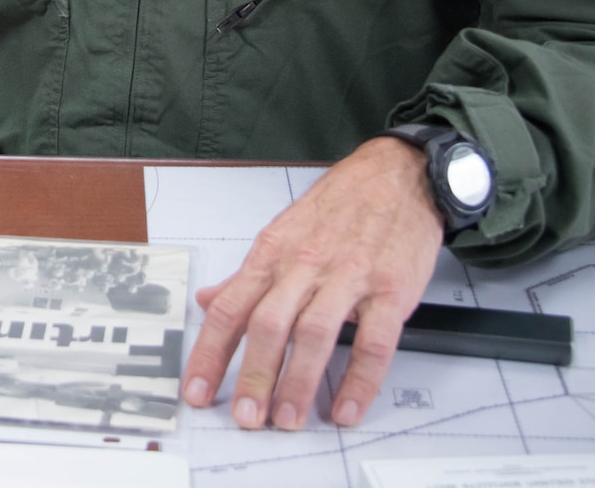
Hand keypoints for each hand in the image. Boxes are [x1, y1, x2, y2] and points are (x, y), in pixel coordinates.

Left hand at [182, 136, 442, 430]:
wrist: (398, 176)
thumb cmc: (340, 206)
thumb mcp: (283, 233)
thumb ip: (247, 276)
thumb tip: (206, 301)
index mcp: (273, 253)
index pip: (230, 308)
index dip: (209, 353)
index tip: (195, 390)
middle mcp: (304, 265)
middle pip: (268, 325)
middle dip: (253, 376)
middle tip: (245, 418)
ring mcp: (348, 277)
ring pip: (315, 334)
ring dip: (299, 382)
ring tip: (287, 419)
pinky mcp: (390, 289)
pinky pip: (373, 341)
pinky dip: (360, 380)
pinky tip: (346, 408)